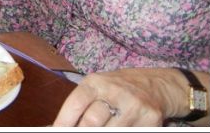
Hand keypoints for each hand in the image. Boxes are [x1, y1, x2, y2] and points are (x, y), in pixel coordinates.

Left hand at [53, 68, 182, 126]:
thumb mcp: (96, 88)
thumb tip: (55, 128)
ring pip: (110, 132)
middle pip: (92, 121)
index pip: (75, 103)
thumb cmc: (116, 89)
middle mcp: (115, 91)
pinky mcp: (150, 120)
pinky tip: (116, 131)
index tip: (55, 131)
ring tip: (98, 130)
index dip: (64, 121)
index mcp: (96, 82)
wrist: (155, 85)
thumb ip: (79, 106)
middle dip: (81, 131)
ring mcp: (134, 106)